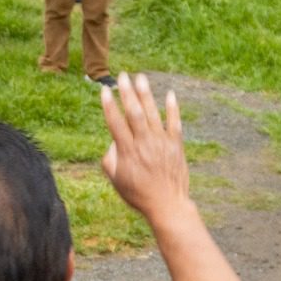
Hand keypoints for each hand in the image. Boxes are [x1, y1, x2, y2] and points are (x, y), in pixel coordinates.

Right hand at [100, 73, 191, 226]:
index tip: (104, 90)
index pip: (115, 123)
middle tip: (122, 76)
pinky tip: (170, 94)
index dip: (109, 105)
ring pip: (153, 113)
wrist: (167, 205)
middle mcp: (144, 144)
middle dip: (127, 92)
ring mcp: (162, 143)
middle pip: (133, 113)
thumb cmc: (138, 195)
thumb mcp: (116, 180)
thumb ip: (109, 159)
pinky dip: (172, 108)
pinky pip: (175, 123)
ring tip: (141, 78)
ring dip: (146, 94)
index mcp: (127, 152)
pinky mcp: (176, 145)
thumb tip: (112, 141)